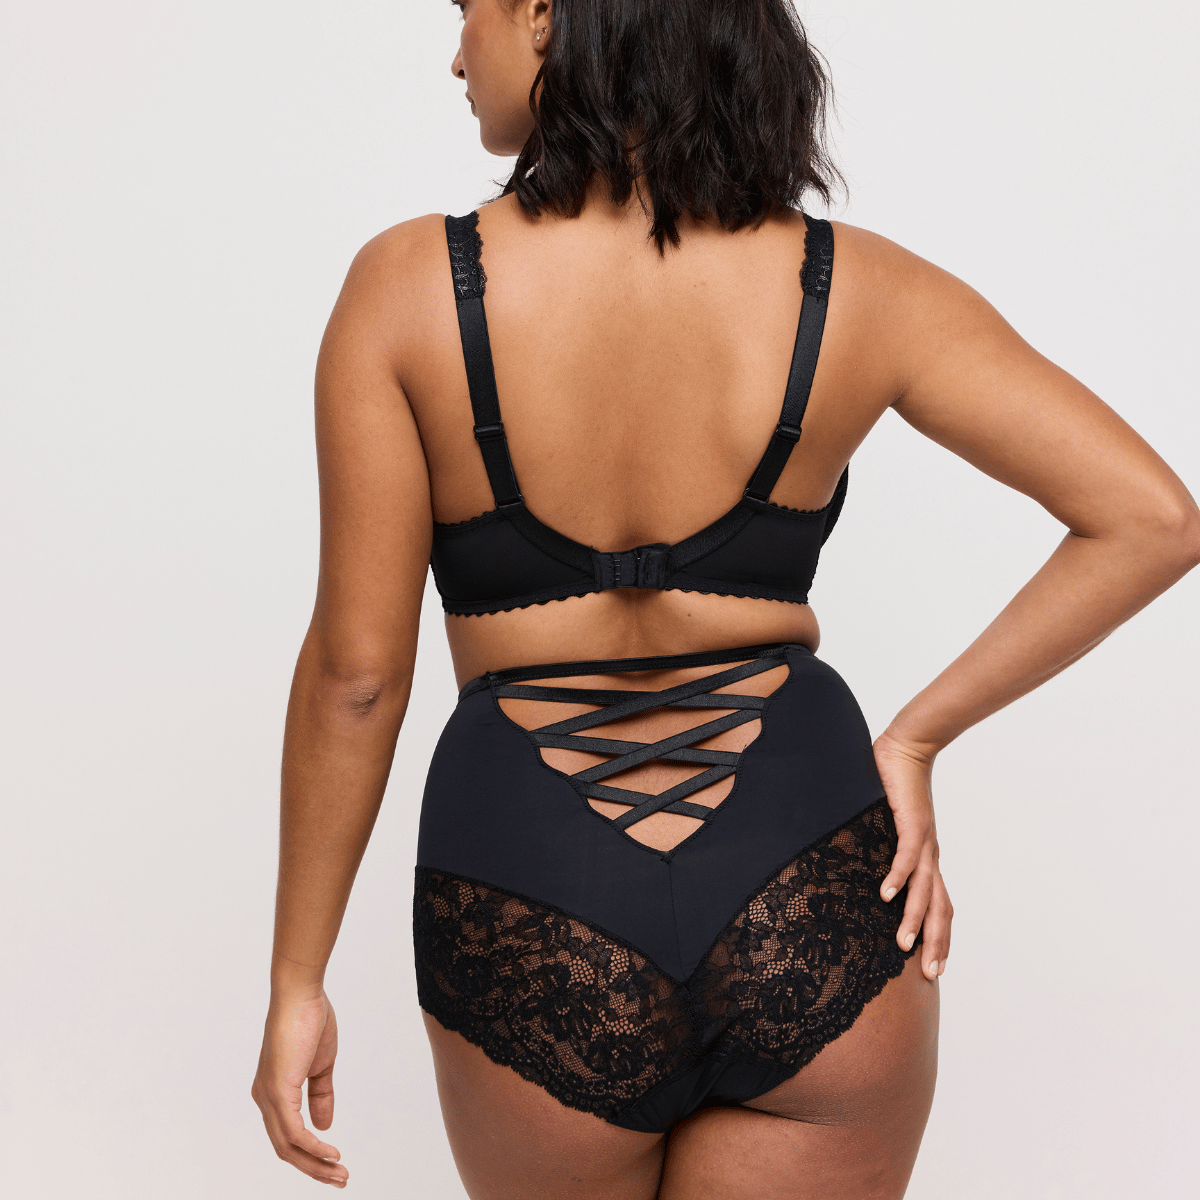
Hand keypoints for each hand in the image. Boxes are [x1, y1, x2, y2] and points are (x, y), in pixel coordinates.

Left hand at [251, 985, 348, 1187]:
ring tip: (340, 1174)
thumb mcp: (320, 1064)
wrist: (301, 995)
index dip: (310, 1154)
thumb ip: (320, 1095)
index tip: (335, 1163)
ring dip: (315, 1165)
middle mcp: (265, 1098)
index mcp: (273, 1091)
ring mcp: (268, 1096)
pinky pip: (294, 1133)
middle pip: (286, 1148)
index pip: (288, 1134)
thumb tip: (324, 1126)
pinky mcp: (277, 1092)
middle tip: (340, 1179)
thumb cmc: (309, 1020)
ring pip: (288, 1147)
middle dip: (313, 1168)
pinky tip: (331, 1153)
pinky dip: (312, 1148)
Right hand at [873, 730, 952, 979]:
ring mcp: (924, 841)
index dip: (939, 938)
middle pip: (940, 908)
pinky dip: (898, 878)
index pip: (940, 906)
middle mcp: (931, 856)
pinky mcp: (912, 823)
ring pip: (925, 889)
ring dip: (915, 919)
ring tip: (903, 944)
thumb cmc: (895, 786)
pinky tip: (886, 895)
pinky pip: (906, 857)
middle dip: (936, 943)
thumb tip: (866, 872)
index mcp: (927, 859)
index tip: (933, 968)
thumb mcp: (889, 828)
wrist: (908, 749)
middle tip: (931, 974)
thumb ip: (882, 849)